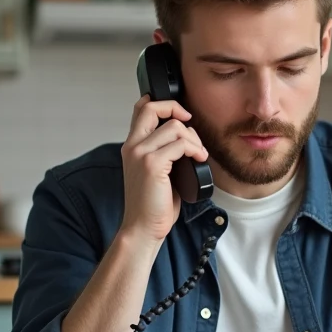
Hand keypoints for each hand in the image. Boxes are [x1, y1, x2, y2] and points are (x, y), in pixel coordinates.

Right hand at [119, 94, 207, 243]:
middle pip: (153, 107)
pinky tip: (199, 160)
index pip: (141, 108)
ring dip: (194, 139)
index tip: (181, 115)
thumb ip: (163, 151)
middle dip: (178, 110)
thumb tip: (187, 136)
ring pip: (174, 127)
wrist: (142, 227)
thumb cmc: (152, 204)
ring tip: (198, 154)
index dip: (163, 104)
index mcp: (132, 147)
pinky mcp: (153, 164)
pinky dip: (195, 150)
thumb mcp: (156, 172)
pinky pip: (181, 144)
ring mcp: (141, 154)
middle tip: (191, 128)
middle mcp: (133, 147)